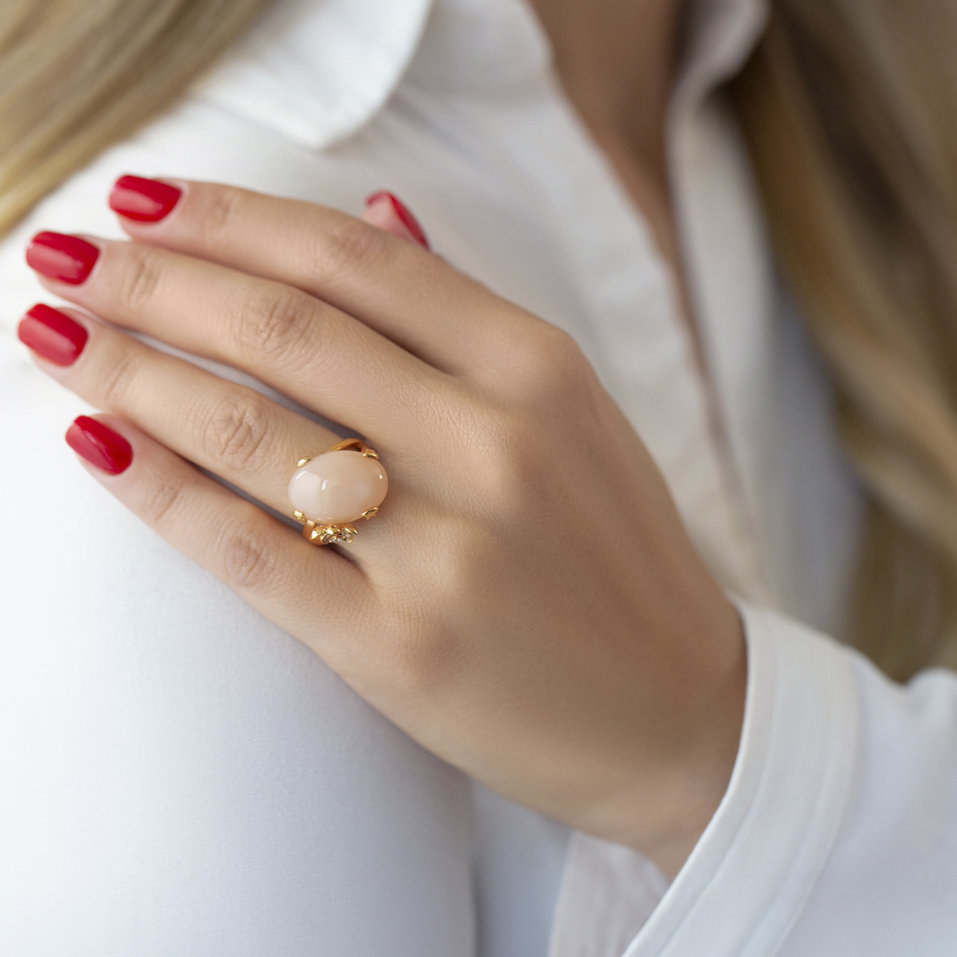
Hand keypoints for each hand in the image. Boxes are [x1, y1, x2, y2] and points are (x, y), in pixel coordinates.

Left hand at [19, 177, 745, 876]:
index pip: (356, 258)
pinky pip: (250, 552)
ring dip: (132, 370)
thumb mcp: (573, 411)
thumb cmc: (616, 554)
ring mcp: (447, 550)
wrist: (678, 708)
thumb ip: (467, 314)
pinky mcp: (399, 648)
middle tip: (72, 256)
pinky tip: (94, 444)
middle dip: (157, 280)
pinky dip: (159, 492)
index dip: (234, 217)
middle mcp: (494, 443)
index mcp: (539, 368)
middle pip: (288, 328)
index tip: (147, 200)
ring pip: (252, 431)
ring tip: (55, 333)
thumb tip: (375, 209)